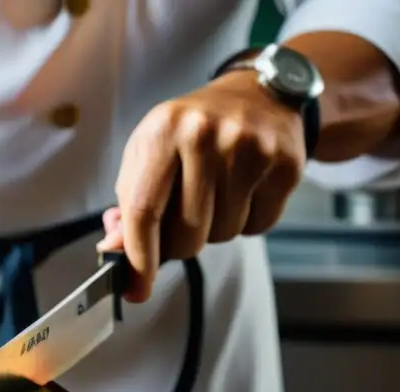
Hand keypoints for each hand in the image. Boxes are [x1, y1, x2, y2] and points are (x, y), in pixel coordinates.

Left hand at [97, 71, 306, 301]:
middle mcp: (206, 135)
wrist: (260, 94)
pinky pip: (258, 227)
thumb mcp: (149, 156)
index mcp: (163, 132)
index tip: (136, 289)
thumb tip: (114, 252)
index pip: (144, 211)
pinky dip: (247, 221)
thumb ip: (129, 207)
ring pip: (222, 235)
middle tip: (183, 220)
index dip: (138, 258)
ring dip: (215, 230)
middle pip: (186, 234)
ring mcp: (250, 148)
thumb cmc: (192, 133)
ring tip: (217, 194)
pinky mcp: (286, 164)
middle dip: (180, 243)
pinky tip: (244, 191)